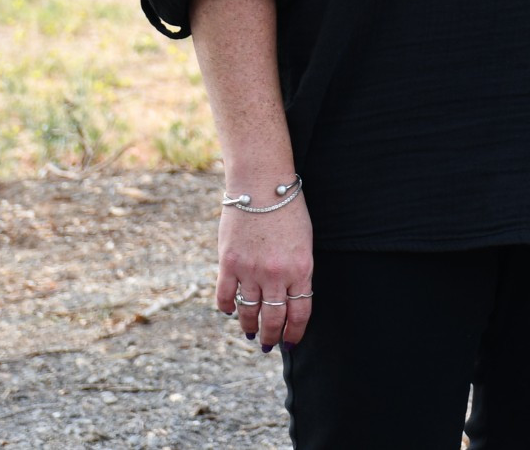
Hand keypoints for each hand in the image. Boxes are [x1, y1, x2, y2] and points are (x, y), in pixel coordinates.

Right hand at [215, 189, 314, 347]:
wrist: (262, 184)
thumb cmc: (288, 209)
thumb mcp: (304, 243)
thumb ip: (298, 272)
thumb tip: (289, 298)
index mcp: (301, 270)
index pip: (300, 313)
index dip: (295, 332)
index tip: (291, 342)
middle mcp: (276, 275)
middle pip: (274, 318)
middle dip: (272, 336)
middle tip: (268, 344)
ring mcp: (251, 270)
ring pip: (249, 312)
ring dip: (250, 326)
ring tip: (251, 333)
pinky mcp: (229, 263)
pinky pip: (226, 296)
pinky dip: (227, 308)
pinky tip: (230, 311)